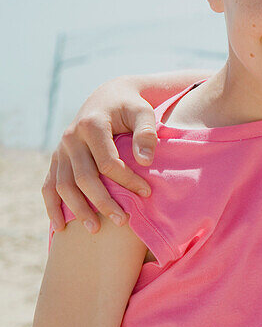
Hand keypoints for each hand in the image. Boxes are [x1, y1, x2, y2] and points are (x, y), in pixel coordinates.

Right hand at [43, 79, 156, 232]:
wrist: (108, 97)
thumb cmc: (130, 107)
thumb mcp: (144, 112)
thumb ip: (146, 133)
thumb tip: (146, 161)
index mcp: (91, 125)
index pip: (107, 162)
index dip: (126, 180)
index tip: (146, 193)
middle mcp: (70, 138)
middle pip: (83, 178)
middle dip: (103, 202)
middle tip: (123, 221)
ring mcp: (60, 150)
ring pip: (63, 185)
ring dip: (77, 209)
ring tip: (96, 229)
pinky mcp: (57, 159)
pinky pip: (49, 185)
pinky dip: (52, 206)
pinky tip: (61, 226)